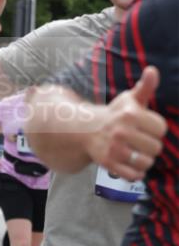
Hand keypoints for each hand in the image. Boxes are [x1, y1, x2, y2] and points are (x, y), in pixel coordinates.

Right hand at [85, 67, 166, 181]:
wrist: (85, 130)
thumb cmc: (114, 115)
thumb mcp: (129, 99)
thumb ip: (145, 87)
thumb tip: (152, 70)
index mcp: (130, 114)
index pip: (161, 128)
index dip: (156, 129)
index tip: (147, 128)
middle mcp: (121, 132)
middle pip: (156, 147)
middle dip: (151, 146)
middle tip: (141, 142)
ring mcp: (114, 149)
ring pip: (146, 162)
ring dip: (145, 160)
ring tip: (137, 154)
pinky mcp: (108, 164)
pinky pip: (133, 175)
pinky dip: (136, 173)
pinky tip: (132, 165)